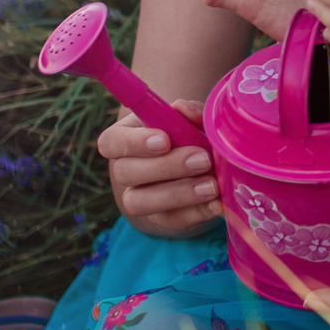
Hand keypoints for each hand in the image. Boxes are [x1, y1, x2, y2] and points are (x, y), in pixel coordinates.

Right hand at [97, 100, 221, 235]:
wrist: (199, 165)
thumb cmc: (188, 132)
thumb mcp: (189, 118)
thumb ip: (188, 111)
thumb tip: (182, 109)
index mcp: (122, 138)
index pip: (112, 141)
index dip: (134, 142)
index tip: (164, 140)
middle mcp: (124, 170)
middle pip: (126, 173)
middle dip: (166, 167)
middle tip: (202, 160)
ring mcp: (139, 198)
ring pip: (140, 202)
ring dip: (178, 194)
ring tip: (212, 186)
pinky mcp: (161, 218)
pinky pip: (171, 220)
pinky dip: (196, 213)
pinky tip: (217, 204)